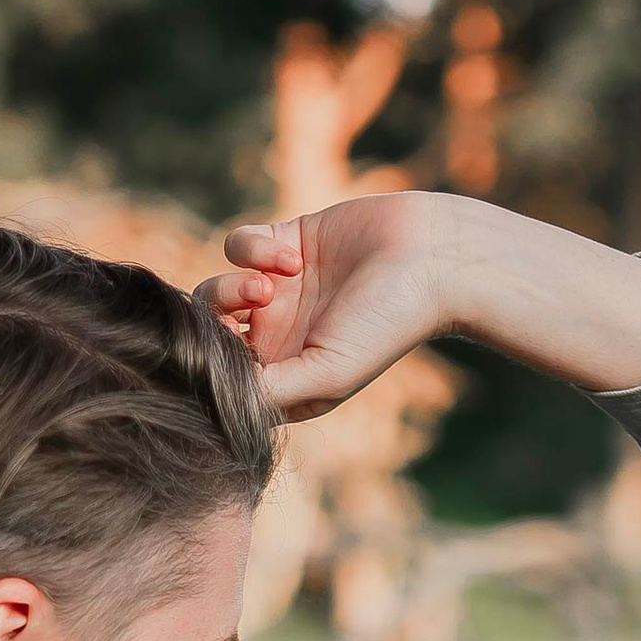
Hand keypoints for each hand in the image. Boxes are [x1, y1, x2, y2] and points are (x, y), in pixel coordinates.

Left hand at [206, 198, 449, 418]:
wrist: (429, 258)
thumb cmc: (386, 325)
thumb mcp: (327, 374)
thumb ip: (270, 391)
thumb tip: (213, 398)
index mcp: (288, 376)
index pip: (225, 380)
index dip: (212, 368)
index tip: (226, 354)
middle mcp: (278, 337)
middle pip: (211, 336)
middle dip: (215, 326)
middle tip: (245, 316)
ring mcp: (278, 290)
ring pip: (216, 291)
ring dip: (233, 287)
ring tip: (272, 285)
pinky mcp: (282, 243)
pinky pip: (238, 246)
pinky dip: (252, 250)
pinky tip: (290, 258)